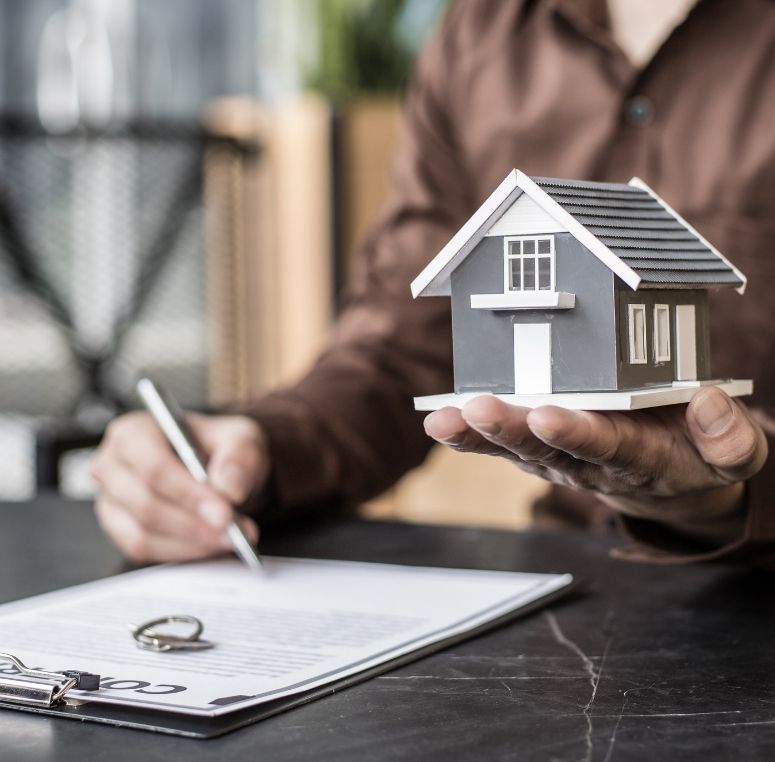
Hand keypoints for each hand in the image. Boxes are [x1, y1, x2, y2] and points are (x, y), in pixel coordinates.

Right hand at [90, 412, 268, 562]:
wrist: (216, 470)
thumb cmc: (219, 449)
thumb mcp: (240, 439)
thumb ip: (238, 457)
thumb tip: (229, 487)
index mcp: (134, 431)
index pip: (154, 467)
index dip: (188, 493)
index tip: (224, 512)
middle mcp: (112, 464)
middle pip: (146, 503)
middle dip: (193, 522)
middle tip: (232, 530)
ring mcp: (110, 499)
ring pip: (143, 532)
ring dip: (191, 541)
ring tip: (230, 538)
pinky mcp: (119, 529)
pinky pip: (143, 550)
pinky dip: (181, 552)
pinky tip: (209, 544)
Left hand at [424, 387, 767, 544]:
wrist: (668, 481)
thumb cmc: (696, 456)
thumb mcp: (731, 457)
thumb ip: (731, 441)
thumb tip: (711, 404)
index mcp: (640, 459)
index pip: (608, 447)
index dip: (578, 434)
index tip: (548, 416)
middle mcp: (591, 461)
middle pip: (547, 449)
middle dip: (511, 430)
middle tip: (478, 411)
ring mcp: (561, 456)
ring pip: (516, 447)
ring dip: (478, 434)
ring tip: (440, 420)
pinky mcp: (543, 448)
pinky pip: (506, 442)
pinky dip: (471, 433)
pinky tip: (439, 420)